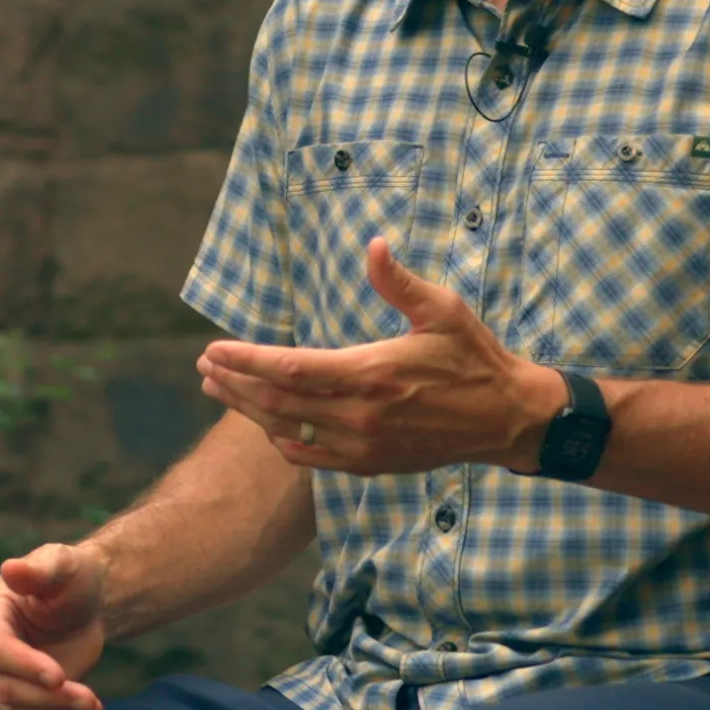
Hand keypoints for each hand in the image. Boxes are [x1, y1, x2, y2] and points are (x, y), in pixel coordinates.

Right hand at [0, 542, 108, 709]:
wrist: (84, 604)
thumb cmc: (70, 578)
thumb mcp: (62, 564)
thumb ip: (39, 568)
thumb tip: (10, 569)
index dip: (25, 666)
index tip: (60, 676)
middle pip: (5, 686)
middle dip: (47, 697)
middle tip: (89, 699)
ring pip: (16, 709)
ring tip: (95, 708)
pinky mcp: (19, 697)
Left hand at [196, 238, 557, 477]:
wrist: (504, 418)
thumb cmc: (474, 358)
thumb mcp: (443, 311)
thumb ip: (399, 282)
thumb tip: (374, 245)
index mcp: (372, 373)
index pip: (289, 369)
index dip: (245, 361)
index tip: (214, 350)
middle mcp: (360, 415)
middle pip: (277, 402)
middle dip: (234, 384)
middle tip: (204, 367)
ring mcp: (362, 445)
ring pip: (287, 430)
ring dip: (247, 411)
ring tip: (218, 391)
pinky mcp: (370, 464)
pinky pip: (311, 456)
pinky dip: (281, 439)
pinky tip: (265, 425)